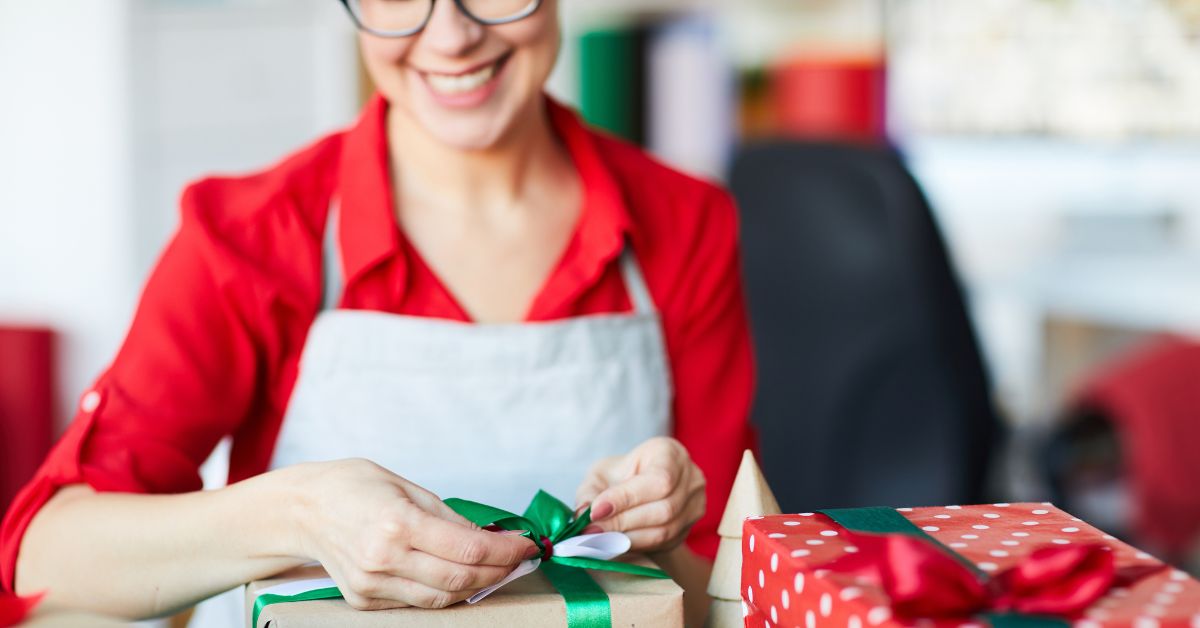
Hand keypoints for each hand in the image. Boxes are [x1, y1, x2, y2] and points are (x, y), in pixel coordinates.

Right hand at [282, 459, 538, 610]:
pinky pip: (416, 602)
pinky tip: (458, 577)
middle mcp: (384, 558)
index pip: (468, 549)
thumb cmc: (354, 487)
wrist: (303, 509)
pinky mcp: (364, 599)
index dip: (506, 551)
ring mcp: (372, 583)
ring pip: (441, 598)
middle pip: (460, 579)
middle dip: (498, 571)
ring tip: (495, 570)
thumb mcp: (407, 487)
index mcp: (397, 523)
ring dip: (475, 586)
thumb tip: (488, 538)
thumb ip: (449, 516)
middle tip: (518, 559)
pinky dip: (443, 592)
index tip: (526, 545)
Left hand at [574, 437, 705, 553]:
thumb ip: (590, 492)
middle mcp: (692, 478)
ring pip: (665, 530)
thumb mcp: (601, 474)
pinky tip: (617, 544)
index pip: (658, 479)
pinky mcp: (690, 527)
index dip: (627, 498)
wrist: (639, 489)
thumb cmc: (620, 475)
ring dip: (629, 538)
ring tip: (600, 539)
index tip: (596, 511)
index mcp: (671, 453)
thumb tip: (583, 515)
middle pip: (664, 508)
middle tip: (592, 531)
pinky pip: (666, 543)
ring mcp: (696, 504)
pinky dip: (638, 545)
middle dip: (624, 522)